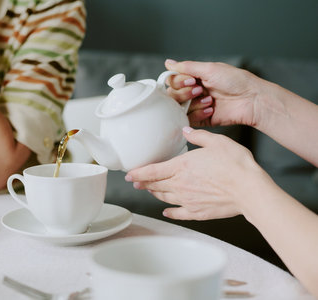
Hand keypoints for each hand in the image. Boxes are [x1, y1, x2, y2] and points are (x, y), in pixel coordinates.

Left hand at [125, 127, 271, 219]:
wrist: (250, 190)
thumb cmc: (235, 165)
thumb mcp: (217, 142)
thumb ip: (198, 136)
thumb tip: (185, 131)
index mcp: (181, 166)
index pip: (152, 171)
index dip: (138, 173)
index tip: (129, 174)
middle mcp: (180, 185)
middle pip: (155, 185)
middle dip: (144, 183)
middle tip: (136, 182)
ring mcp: (187, 200)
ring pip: (164, 198)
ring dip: (155, 194)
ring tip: (151, 191)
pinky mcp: (197, 213)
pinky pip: (178, 213)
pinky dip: (170, 212)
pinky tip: (167, 210)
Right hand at [165, 60, 262, 127]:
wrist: (251, 99)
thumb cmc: (235, 81)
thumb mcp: (209, 69)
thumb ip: (186, 67)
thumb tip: (168, 63)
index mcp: (194, 78)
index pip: (172, 81)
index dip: (178, 82)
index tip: (191, 80)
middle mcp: (193, 91)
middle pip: (172, 95)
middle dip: (185, 93)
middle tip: (199, 90)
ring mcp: (196, 106)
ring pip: (179, 108)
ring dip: (194, 103)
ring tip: (210, 100)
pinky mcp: (201, 119)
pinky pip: (188, 119)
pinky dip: (198, 114)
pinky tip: (211, 109)